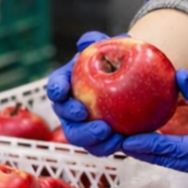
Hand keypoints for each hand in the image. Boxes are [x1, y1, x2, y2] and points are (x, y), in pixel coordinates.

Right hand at [44, 31, 124, 156]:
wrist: (132, 79)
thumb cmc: (115, 61)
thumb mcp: (109, 48)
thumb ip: (98, 42)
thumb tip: (88, 40)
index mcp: (68, 83)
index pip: (56, 86)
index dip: (56, 89)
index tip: (60, 91)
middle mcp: (70, 106)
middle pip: (64, 116)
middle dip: (72, 118)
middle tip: (85, 114)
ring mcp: (82, 125)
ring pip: (78, 136)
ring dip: (90, 138)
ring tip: (110, 134)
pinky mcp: (97, 138)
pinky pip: (98, 146)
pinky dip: (108, 147)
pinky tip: (123, 142)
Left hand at [121, 70, 187, 186]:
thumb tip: (175, 76)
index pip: (172, 151)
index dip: (144, 143)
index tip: (121, 136)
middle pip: (167, 159)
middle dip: (140, 147)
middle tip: (113, 134)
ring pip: (174, 161)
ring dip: (152, 149)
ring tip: (125, 133)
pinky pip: (185, 161)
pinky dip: (167, 150)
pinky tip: (152, 137)